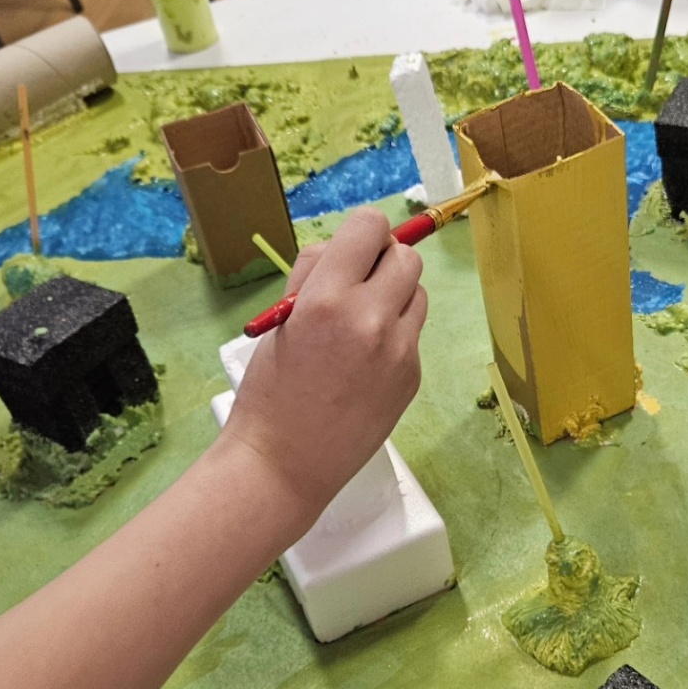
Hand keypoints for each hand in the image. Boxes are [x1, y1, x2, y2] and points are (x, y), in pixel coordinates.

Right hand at [219, 207, 427, 533]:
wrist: (285, 462)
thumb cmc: (270, 391)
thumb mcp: (280, 320)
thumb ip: (314, 276)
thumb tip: (344, 248)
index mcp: (327, 298)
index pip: (370, 226)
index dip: (362, 233)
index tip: (353, 250)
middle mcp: (371, 318)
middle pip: (406, 257)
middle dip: (383, 263)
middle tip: (359, 286)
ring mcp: (399, 350)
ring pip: (418, 294)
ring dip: (395, 297)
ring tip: (362, 325)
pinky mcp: (412, 376)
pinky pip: (413, 334)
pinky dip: (395, 336)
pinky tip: (365, 363)